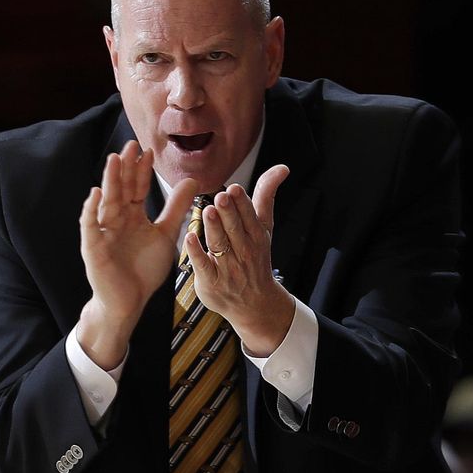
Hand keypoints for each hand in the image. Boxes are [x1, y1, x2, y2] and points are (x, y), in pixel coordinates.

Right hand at [78, 141, 195, 368]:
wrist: (129, 301)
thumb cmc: (143, 270)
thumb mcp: (165, 234)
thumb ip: (176, 209)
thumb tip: (192, 181)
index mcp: (133, 216)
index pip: (137, 188)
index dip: (142, 171)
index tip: (150, 151)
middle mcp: (117, 219)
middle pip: (121, 189)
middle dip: (125, 168)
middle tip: (131, 145)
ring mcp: (103, 232)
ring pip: (106, 202)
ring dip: (109, 181)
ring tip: (113, 159)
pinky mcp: (93, 247)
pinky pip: (90, 226)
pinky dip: (91, 210)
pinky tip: (95, 194)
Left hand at [183, 165, 293, 355]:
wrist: (255, 303)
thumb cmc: (256, 259)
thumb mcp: (265, 227)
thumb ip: (266, 196)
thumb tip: (282, 168)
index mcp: (256, 236)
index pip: (249, 217)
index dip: (241, 203)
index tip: (234, 189)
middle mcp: (243, 251)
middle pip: (234, 229)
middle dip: (228, 213)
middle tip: (220, 197)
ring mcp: (227, 268)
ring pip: (220, 245)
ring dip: (214, 229)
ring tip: (208, 212)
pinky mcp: (211, 281)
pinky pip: (203, 265)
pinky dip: (197, 252)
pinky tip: (190, 238)